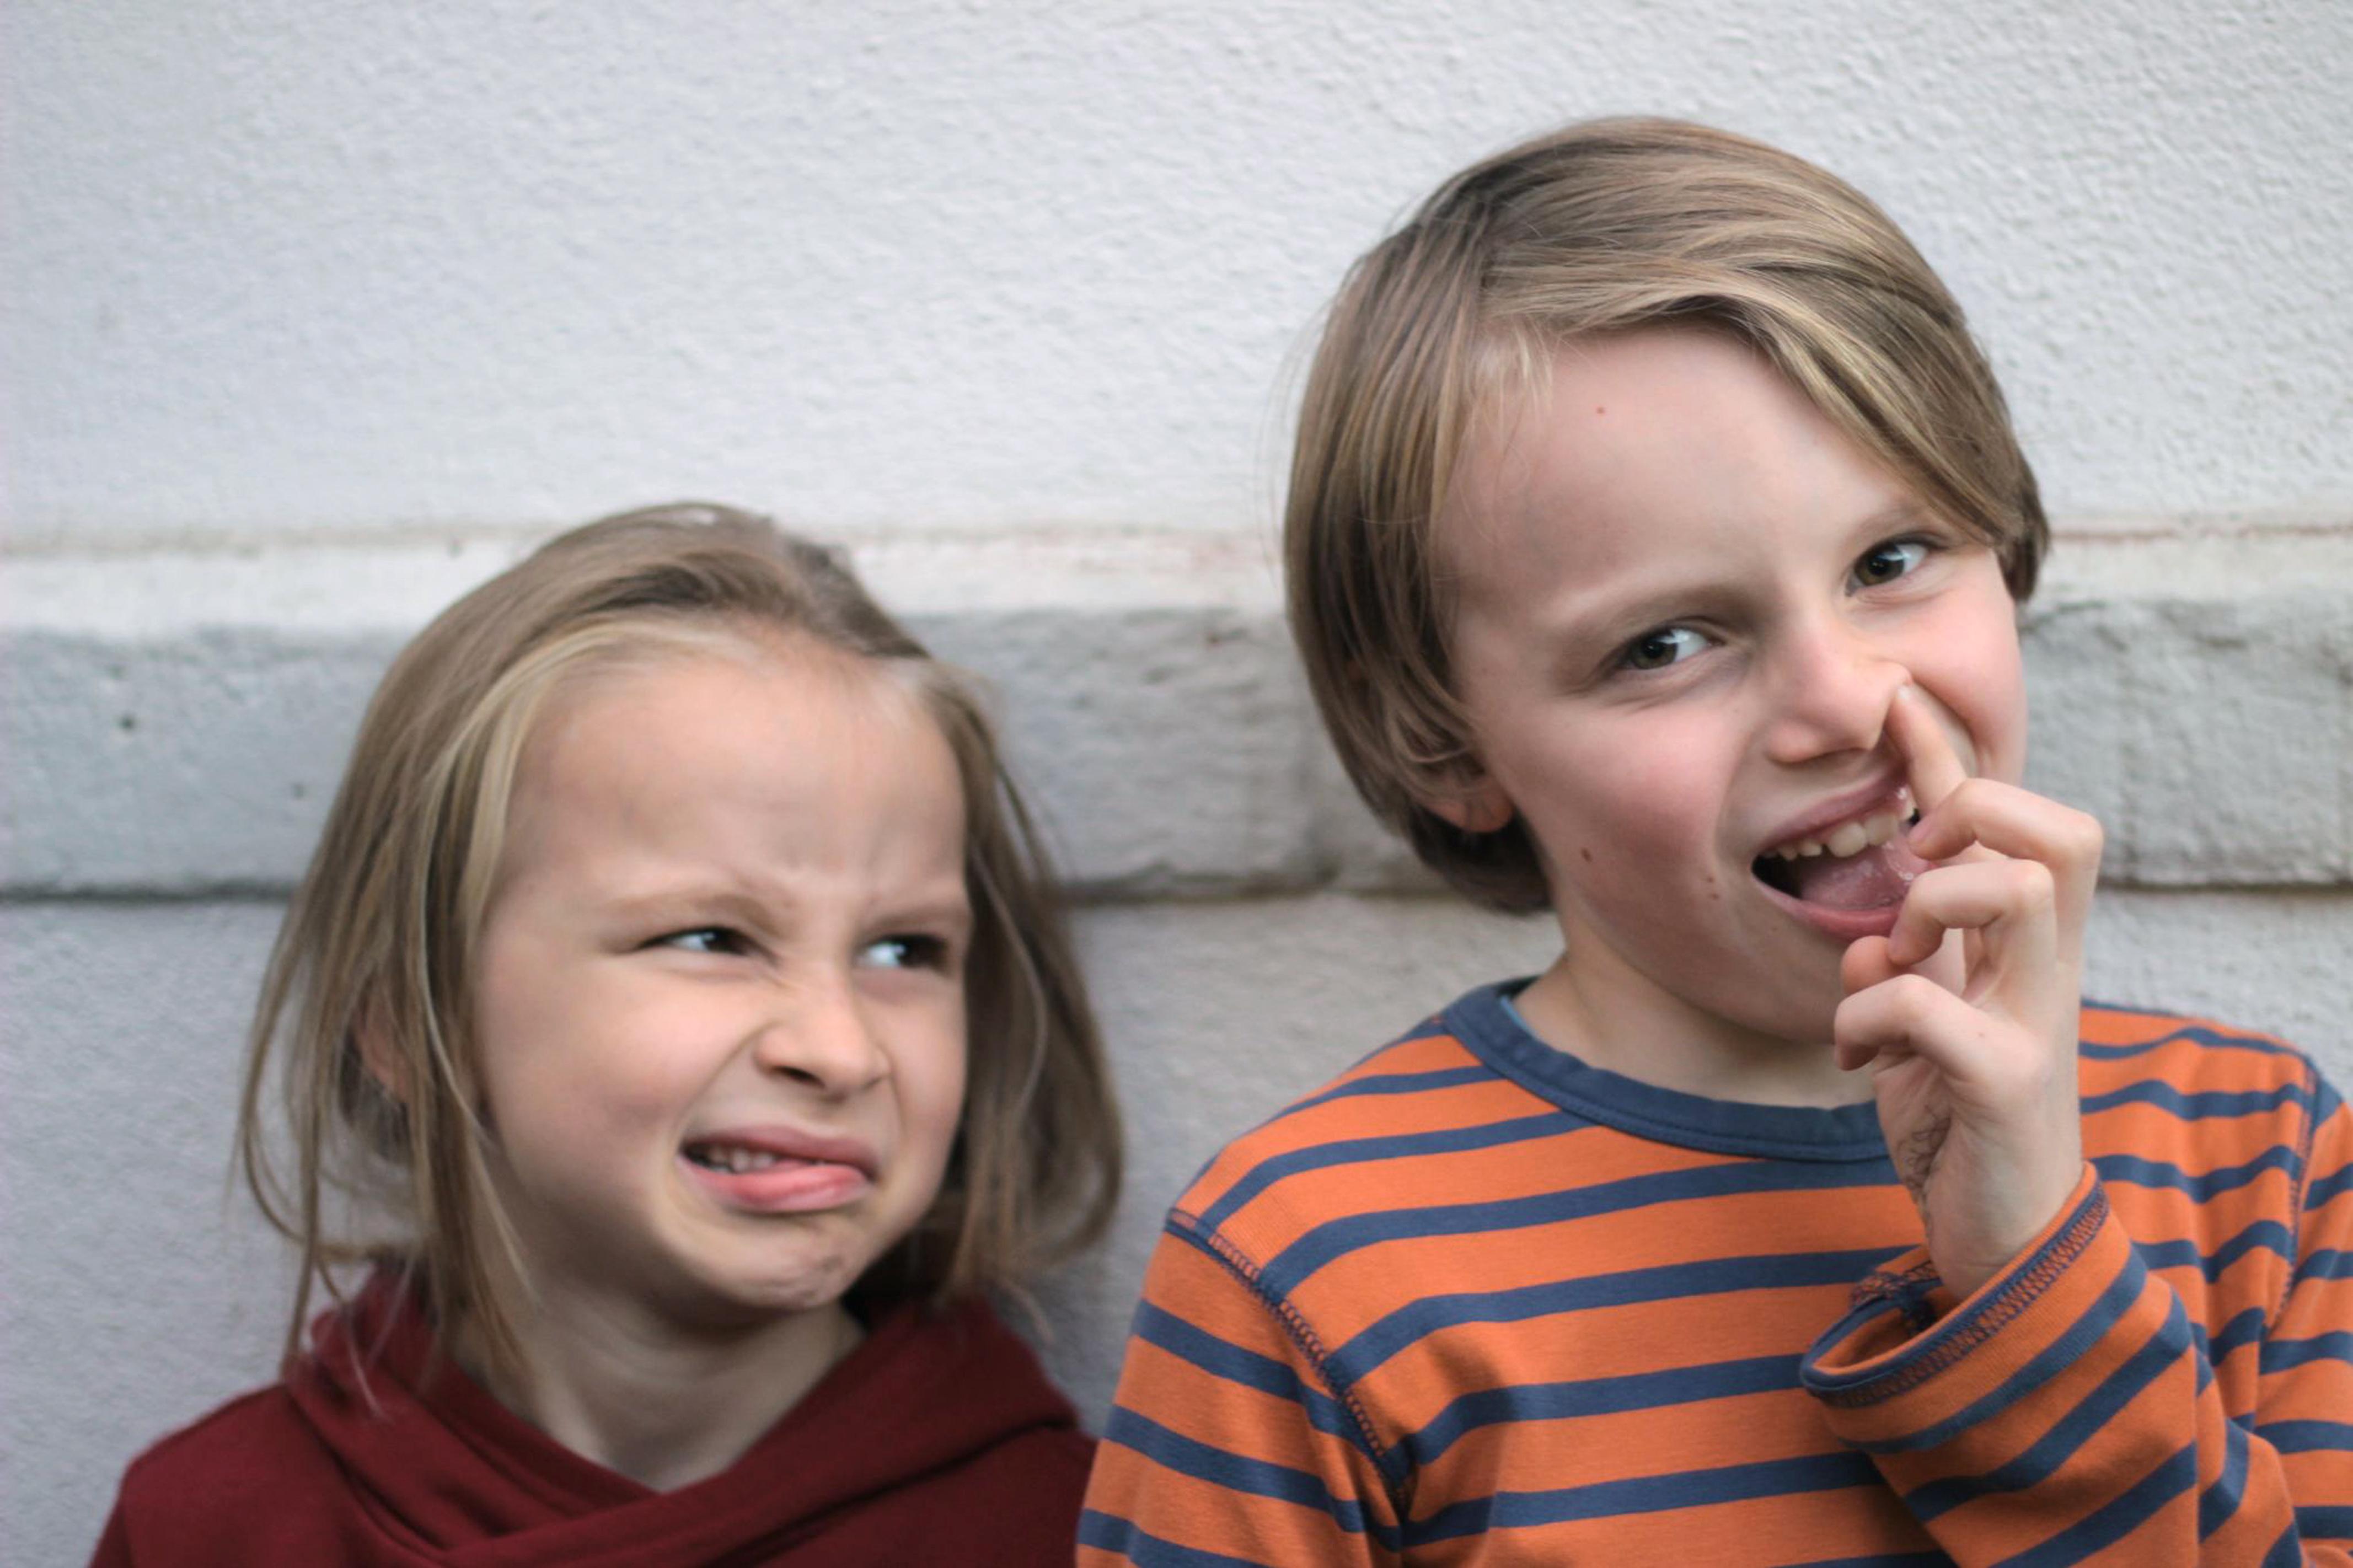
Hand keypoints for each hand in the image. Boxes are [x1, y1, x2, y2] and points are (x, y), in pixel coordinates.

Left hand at [1833, 685, 2101, 1298]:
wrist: (2000, 1241)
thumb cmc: (1957, 1124)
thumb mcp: (1926, 1021)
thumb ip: (1913, 961)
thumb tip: (1873, 925)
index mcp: (2027, 953)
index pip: (2012, 827)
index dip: (1954, 757)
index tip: (1894, 697)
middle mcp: (2049, 974)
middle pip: (2059, 833)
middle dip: (1972, 820)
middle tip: (1911, 869)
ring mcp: (2038, 1023)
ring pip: (2013, 891)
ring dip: (1924, 912)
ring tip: (1892, 969)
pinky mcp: (2007, 1081)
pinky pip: (1925, 1004)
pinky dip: (1867, 1018)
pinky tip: (1856, 1061)